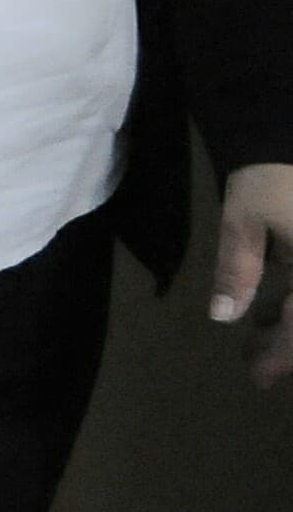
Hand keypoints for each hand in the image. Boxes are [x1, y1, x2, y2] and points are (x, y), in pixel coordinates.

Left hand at [205, 161, 292, 385]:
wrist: (287, 134)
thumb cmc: (271, 175)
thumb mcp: (244, 222)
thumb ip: (237, 270)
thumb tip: (224, 317)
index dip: (282, 355)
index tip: (258, 376)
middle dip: (291, 348)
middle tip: (258, 362)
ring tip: (262, 335)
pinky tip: (276, 309)